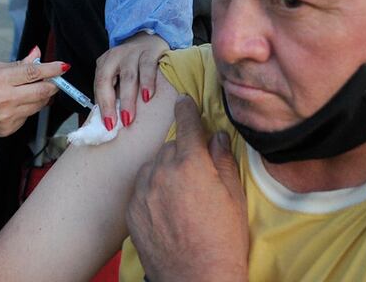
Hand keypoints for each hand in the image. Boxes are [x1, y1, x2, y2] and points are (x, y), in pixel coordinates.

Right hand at [0, 47, 63, 136]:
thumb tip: (38, 53)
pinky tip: (16, 104)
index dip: (51, 70)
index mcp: (0, 79)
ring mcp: (7, 116)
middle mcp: (5, 99)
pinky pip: (27, 116)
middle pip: (41, 92)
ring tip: (32, 90)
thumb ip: (19, 64)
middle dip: (53, 85)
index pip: (33, 73)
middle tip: (55, 80)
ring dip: (41, 97)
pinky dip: (27, 108)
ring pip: (38, 106)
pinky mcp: (8, 129)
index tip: (63, 66)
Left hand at [94, 31, 168, 130]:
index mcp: (105, 63)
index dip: (103, 105)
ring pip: (128, 75)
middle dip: (112, 103)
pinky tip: (148, 96)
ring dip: (129, 97)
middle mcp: (115, 56)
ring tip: (131, 116)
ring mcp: (132, 52)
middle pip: (108, 79)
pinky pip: (147, 67)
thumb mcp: (120, 75)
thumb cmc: (134, 65)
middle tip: (119, 123)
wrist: (151, 40)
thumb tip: (109, 122)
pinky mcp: (150, 50)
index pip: (99, 84)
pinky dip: (147, 82)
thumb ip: (114, 93)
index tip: (108, 125)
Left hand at [127, 97, 248, 281]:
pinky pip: (142, 188)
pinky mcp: (132, 209)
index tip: (184, 101)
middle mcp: (162, 170)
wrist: (196, 278)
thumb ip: (223, 160)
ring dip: (165, 171)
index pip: (187, 123)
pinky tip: (167, 210)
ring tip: (182, 197)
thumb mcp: (234, 197)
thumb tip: (216, 136)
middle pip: (171, 147)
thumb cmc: (223, 240)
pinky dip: (152, 190)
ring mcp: (143, 190)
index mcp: (190, 163)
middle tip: (197, 175)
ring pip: (154, 166)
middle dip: (183, 153)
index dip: (187, 109)